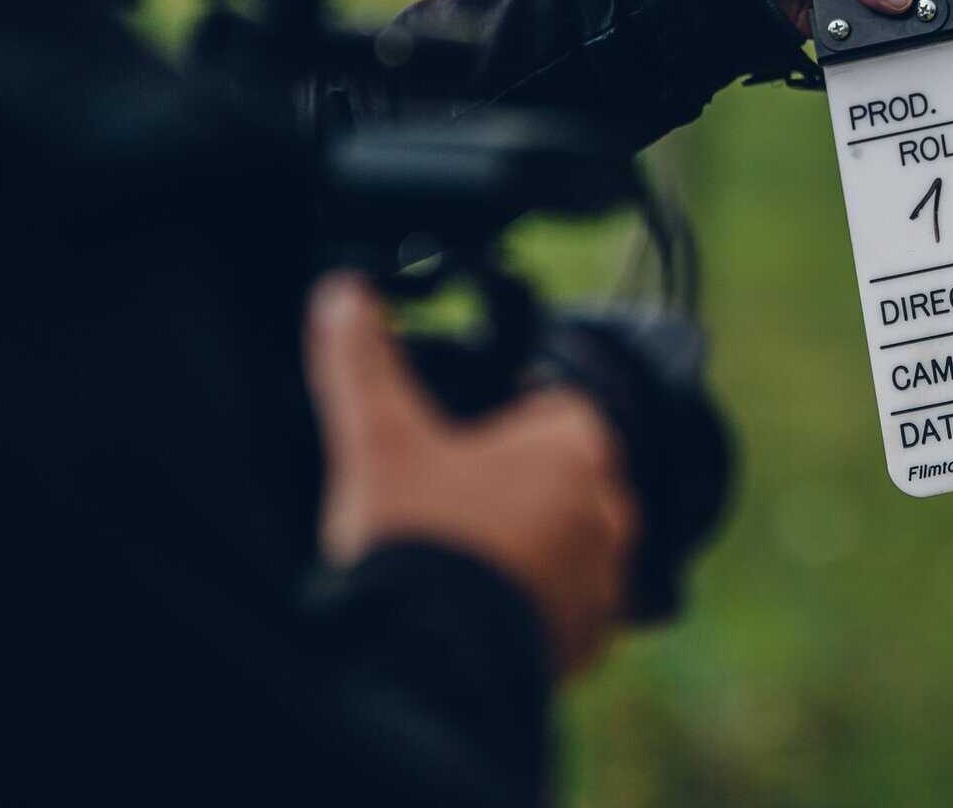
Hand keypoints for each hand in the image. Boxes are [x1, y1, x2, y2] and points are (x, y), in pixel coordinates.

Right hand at [305, 273, 636, 676]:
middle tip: (454, 506)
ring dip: (534, 547)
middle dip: (522, 486)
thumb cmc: (415, 540)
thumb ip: (363, 360)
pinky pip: (573, 607)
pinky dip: (536, 604)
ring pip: (574, 542)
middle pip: (567, 477)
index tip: (464, 442)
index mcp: (575, 445)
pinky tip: (483, 606)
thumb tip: (343, 294)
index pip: (556, 409)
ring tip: (464, 560)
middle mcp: (609, 507)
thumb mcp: (377, 438)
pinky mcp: (591, 637)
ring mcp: (607, 578)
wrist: (427, 660)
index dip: (507, 421)